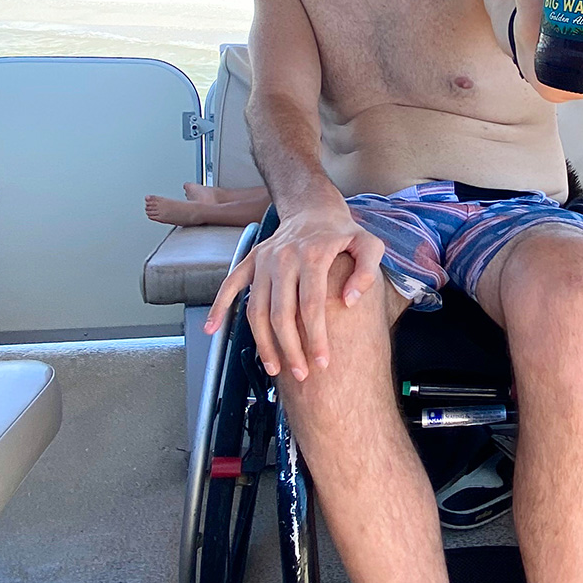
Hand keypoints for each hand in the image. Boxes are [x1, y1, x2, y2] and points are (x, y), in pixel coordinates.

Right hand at [205, 205, 388, 382]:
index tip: (322, 362)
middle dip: (290, 348)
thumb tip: (350, 301)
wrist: (313, 208)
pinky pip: (231, 285)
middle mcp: (283, 258)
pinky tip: (212, 329)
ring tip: (273, 368)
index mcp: (312, 255)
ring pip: (257, 308)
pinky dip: (220, 307)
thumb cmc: (343, 232)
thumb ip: (367, 272)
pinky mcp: (251, 260)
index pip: (311, 305)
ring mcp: (263, 260)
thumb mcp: (369, 245)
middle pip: (281, 313)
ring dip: (263, 342)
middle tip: (301, 374)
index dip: (315, 337)